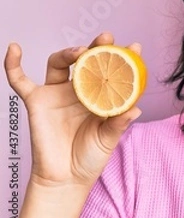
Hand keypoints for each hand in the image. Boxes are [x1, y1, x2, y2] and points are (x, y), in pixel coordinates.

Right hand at [3, 32, 141, 188]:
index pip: (112, 70)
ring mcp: (57, 93)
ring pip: (59, 62)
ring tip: (80, 52)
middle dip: (97, 47)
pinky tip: (14, 48)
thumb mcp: (109, 139)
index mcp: (100, 95)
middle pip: (86, 60)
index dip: (123, 57)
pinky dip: (13, 64)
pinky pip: (20, 80)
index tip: (135, 47)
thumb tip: (135, 109)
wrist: (66, 179)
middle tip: (107, 38)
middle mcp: (79, 89)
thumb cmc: (90, 157)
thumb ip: (119, 123)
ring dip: (68, 52)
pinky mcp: (37, 101)